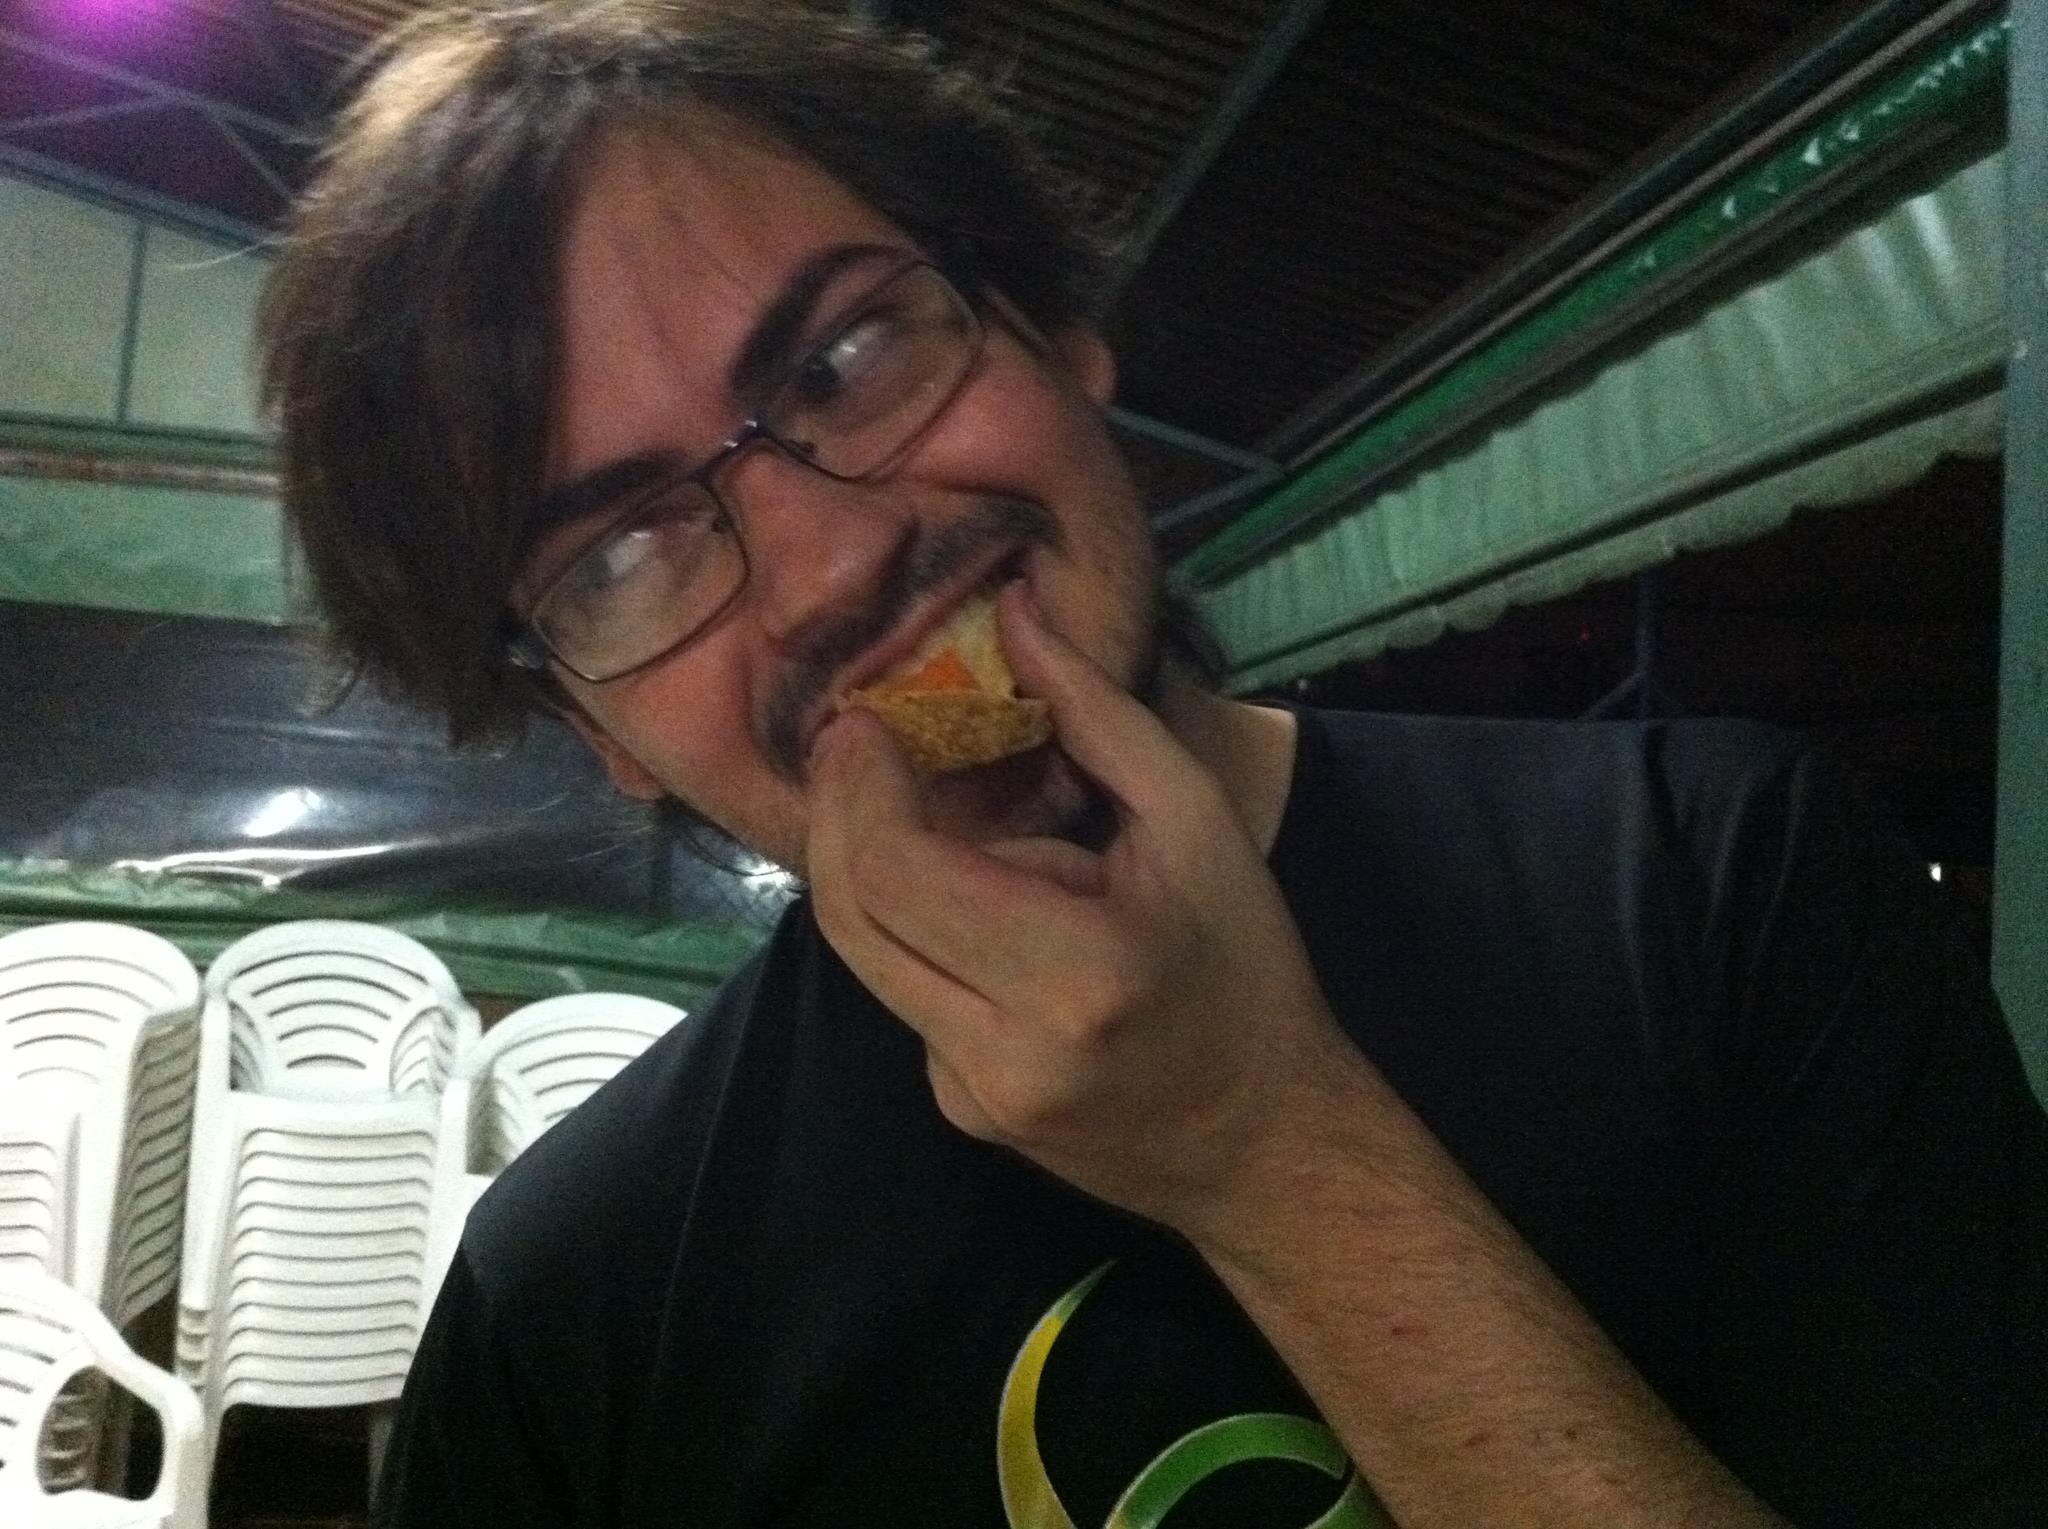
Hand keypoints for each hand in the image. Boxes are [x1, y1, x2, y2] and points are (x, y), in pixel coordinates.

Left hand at [805, 585, 1355, 1232]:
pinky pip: (904, 997)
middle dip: (837, 816)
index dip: (857, 789)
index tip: (862, 724)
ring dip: (873, 873)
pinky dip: (922, 937)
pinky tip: (987, 920)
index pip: (897, 873)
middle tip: (855, 746)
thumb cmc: (1246, 971)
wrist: (1266, 1145)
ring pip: (863, 957)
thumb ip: (1098, 716)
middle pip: (850, 916)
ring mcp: (968, 1097)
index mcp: (1072, 973)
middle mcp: (999, 1051)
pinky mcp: (957, 1114)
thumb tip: (1013, 613)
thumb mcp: (1198, 825)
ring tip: (926, 817)